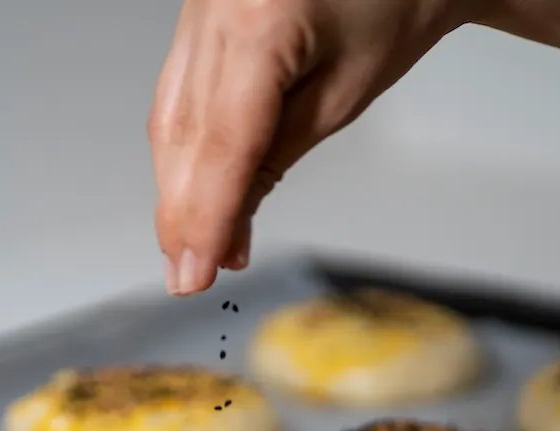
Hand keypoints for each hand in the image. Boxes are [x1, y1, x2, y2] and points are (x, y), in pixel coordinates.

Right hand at [149, 0, 471, 294]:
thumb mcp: (342, 94)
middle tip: (187, 276)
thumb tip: (227, 226)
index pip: (220, 142)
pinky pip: (175, 93)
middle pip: (181, 133)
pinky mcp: (194, 17)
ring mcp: (195, 8)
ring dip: (177, 189)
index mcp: (258, 20)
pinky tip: (189, 191)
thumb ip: (275, 158)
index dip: (205, 216)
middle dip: (183, 213)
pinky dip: (182, 150)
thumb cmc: (391, 6)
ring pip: (168, 117)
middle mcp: (211, 7)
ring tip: (190, 249)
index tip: (198, 272)